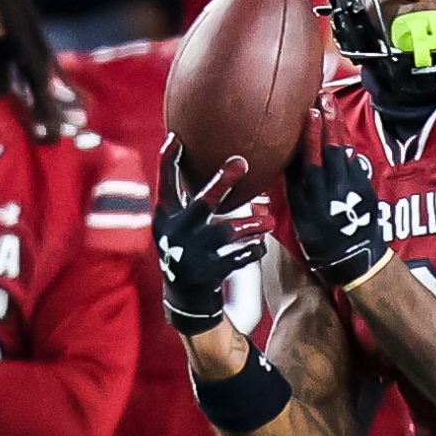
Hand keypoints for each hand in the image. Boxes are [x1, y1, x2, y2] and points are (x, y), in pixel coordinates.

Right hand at [154, 137, 264, 333]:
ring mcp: (192, 253)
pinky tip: (261, 246)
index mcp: (165, 218)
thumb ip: (188, 201)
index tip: (175, 138)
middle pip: (202, 203)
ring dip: (250, 225)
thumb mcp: (178, 226)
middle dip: (222, 182)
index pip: (165, 185)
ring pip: (226, 232)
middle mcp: (176, 233)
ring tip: (269, 221)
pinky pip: (239, 258)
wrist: (185, 297)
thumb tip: (211, 170)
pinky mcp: (209, 273)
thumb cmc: (186, 250)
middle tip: (241, 162)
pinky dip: (253, 251)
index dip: (169, 162)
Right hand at [284, 117, 389, 289]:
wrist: (353, 258)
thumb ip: (294, 184)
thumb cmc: (319, 236)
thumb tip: (288, 155)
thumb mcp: (299, 214)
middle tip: (323, 98)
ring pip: (344, 152)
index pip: (311, 160)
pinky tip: (339, 127)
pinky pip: (354, 162)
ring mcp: (354, 189)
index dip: (310, 136)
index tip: (308, 112)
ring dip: (338, 127)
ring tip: (331, 105)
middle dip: (327, 122)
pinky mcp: (367, 189)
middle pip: (331, 151)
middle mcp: (335, 192)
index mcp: (314, 199)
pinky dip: (345, 144)